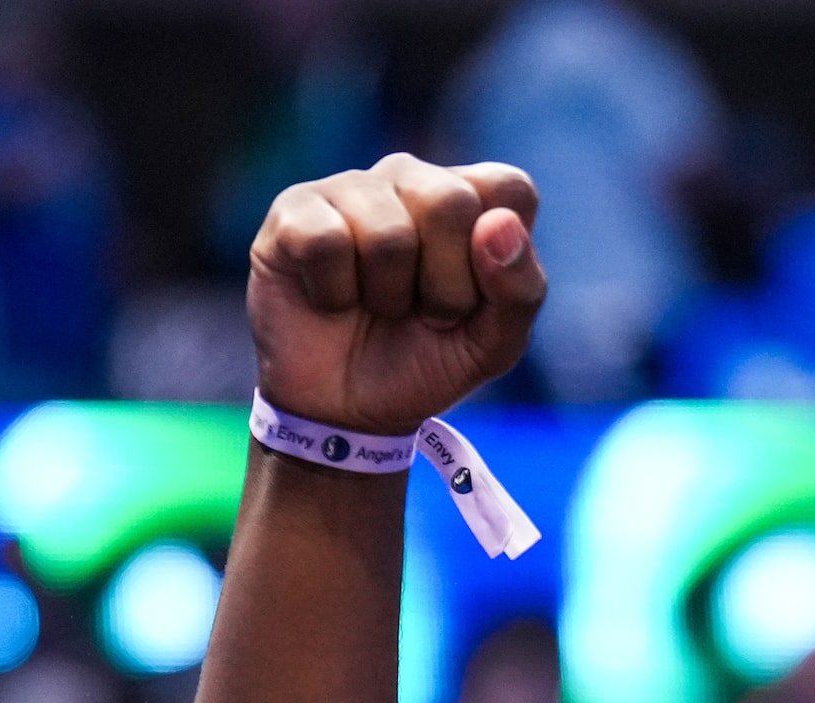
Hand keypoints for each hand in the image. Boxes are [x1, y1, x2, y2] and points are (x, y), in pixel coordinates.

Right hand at [246, 153, 546, 437]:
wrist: (346, 411)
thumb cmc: (425, 362)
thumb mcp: (491, 346)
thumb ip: (519, 291)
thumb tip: (498, 224)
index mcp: (472, 200)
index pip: (510, 189)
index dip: (499, 258)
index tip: (476, 299)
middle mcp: (412, 179)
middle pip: (450, 202)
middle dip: (445, 286)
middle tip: (426, 312)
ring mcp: (351, 189)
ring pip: (388, 232)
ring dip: (388, 296)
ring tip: (378, 307)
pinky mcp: (295, 211)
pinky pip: (326, 242)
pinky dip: (335, 293)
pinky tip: (332, 299)